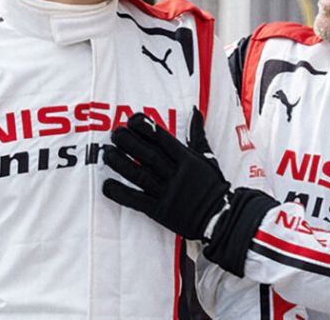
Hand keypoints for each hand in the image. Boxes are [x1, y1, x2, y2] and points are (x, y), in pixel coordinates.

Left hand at [103, 108, 230, 239]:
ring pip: (140, 175)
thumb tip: (194, 110)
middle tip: (115, 133)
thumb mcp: (207, 157)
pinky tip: (107, 185)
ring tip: (107, 153)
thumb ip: (197, 134)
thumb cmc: (212, 185)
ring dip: (121, 163)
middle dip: (129, 143)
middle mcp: (177, 175)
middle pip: (149, 155)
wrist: (222, 218)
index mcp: (188, 160)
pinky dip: (120, 193)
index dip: (146, 128)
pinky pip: (137, 201)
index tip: (132, 120)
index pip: (164, 139)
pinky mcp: (160, 212)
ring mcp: (168, 193)